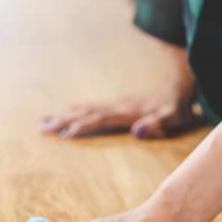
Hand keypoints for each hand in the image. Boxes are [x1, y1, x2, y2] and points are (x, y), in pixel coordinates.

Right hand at [41, 43, 199, 138]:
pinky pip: (89, 107)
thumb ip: (157, 124)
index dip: (83, 126)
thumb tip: (137, 131)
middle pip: (85, 112)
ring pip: (84, 108)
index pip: (100, 119)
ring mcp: (114, 103)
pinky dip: (73, 110)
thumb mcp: (173, 118)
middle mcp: (117, 105)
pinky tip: (64, 113)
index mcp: (127, 111)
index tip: (65, 133)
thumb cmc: (176, 108)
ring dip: (64, 114)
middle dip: (63, 119)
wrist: (179, 87)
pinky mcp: (115, 104)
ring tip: (44, 121)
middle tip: (43, 127)